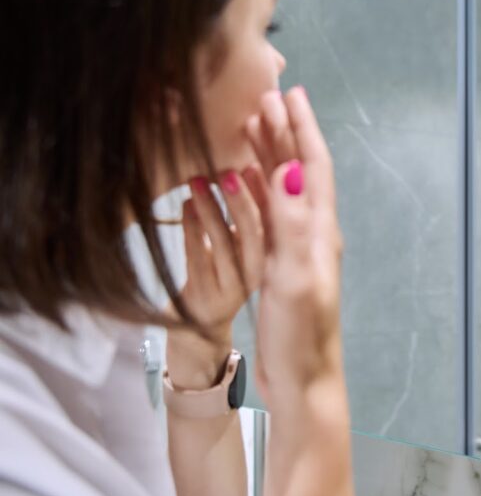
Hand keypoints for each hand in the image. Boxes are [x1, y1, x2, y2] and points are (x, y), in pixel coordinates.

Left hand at [166, 169, 264, 387]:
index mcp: (275, 263)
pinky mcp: (203, 299)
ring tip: (197, 180)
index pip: (280, 227)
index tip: (265, 164)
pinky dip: (191, 229)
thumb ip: (254, 215)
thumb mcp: (246, 249)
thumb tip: (258, 163)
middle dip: (244, 202)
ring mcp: (230, 290)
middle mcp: (257, 278)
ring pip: (223, 246)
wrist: (199, 332)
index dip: (273, 196)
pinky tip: (186, 206)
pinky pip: (196, 258)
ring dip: (211, 210)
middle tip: (230, 171)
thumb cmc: (225, 277)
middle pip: (256, 237)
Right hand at [246, 87, 344, 409]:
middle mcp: (313, 234)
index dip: (303, 129)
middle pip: (300, 171)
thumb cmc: (302, 337)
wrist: (303, 383)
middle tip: (265, 98)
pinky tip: (240, 178)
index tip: (291, 94)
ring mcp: (297, 249)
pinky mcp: (279, 266)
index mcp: (321, 232)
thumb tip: (291, 170)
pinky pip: (268, 214)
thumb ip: (294, 225)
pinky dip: (255, 189)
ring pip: (283, 189)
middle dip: (285, 132)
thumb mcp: (296, 278)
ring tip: (252, 125)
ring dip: (270, 155)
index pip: (314, 167)